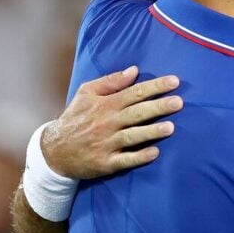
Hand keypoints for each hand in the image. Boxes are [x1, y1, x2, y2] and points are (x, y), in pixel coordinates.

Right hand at [43, 66, 183, 178]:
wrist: (54, 150)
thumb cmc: (75, 118)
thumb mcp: (86, 93)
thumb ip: (110, 82)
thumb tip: (133, 70)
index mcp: (105, 104)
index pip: (134, 92)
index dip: (155, 87)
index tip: (174, 81)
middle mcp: (108, 123)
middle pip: (137, 113)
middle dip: (158, 107)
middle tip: (178, 102)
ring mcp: (107, 143)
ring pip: (133, 136)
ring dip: (151, 132)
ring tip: (170, 127)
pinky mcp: (106, 162)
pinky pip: (125, 160)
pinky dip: (139, 157)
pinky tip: (154, 153)